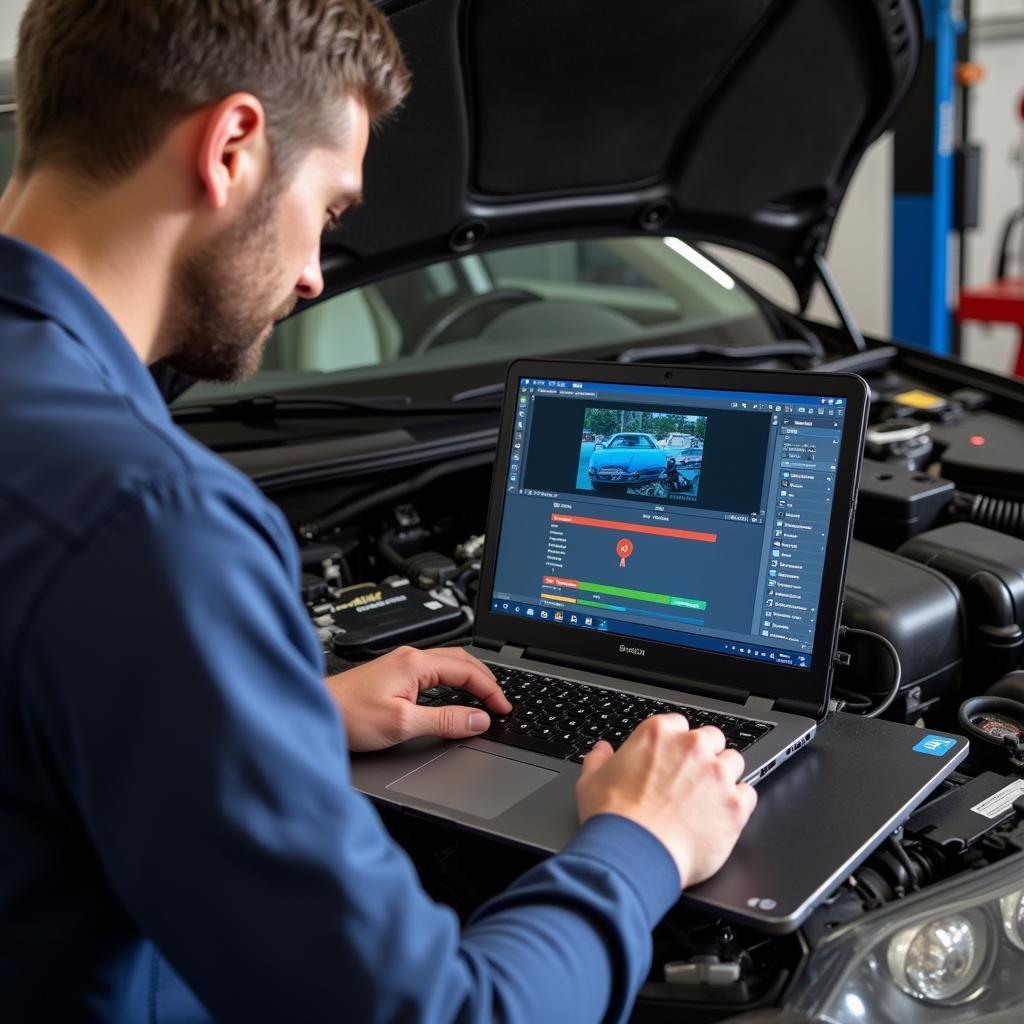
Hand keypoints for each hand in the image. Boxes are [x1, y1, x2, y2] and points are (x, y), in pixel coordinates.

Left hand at [326, 646, 511, 751]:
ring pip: (448, 664)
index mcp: (416, 663)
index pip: (467, 671)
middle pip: (462, 660)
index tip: (503, 708)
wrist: (314, 711)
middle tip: (501, 702)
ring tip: (485, 697)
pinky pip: (435, 671)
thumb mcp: (403, 724)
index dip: (491, 690)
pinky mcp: (393, 674)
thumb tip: (478, 720)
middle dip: (486, 679)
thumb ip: (445, 720)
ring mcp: (401, 664)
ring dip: (470, 678)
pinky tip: (454, 695)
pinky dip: (453, 681)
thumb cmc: (348, 715)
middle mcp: (410, 658)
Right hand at [576, 715, 755, 888]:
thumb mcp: (591, 780)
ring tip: (708, 800)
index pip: (679, 725)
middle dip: (704, 755)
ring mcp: (717, 774)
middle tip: (691, 780)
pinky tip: (720, 817)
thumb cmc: (611, 819)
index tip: (672, 759)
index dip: (676, 744)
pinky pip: (748, 794)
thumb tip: (602, 751)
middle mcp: (691, 747)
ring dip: (724, 777)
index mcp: (658, 734)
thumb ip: (599, 759)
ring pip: (734, 763)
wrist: (633, 854)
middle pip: (712, 739)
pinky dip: (737, 804)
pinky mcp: (735, 804)